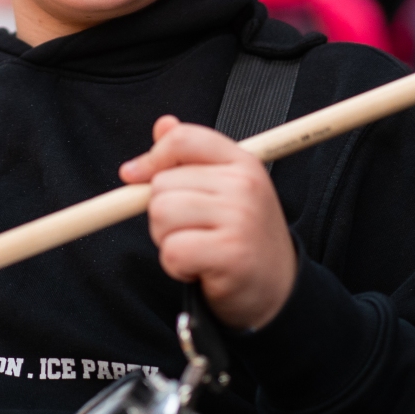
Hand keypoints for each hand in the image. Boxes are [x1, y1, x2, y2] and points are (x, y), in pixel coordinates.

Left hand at [120, 116, 296, 329]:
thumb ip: (192, 155)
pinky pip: (172, 252)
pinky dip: (176, 266)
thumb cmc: (242, 236)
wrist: (278, 288)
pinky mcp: (230, 253)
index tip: (136, 176)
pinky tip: (199, 268)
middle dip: (162, 213)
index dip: (152, 158)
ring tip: (197, 247)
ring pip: (161, 216)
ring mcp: (239, 218)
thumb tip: (162, 125)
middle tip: (193, 230)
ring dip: (167, 240)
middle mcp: (243, 185)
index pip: (183, 139)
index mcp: (242, 162)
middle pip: (161, 184)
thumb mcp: (225, 188)